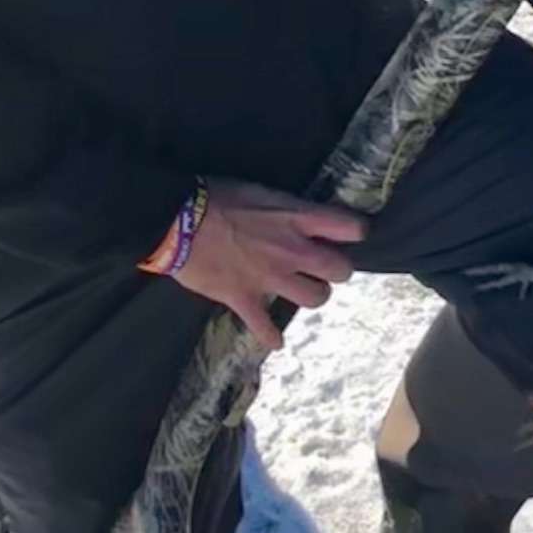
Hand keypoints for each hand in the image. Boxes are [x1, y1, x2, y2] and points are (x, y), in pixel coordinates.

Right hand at [171, 178, 366, 350]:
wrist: (177, 220)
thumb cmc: (215, 196)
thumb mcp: (260, 191)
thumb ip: (285, 209)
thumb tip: (298, 217)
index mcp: (296, 217)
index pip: (350, 227)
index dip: (355, 232)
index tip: (348, 234)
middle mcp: (292, 250)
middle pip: (340, 270)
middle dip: (337, 269)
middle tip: (324, 267)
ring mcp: (270, 278)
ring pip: (316, 298)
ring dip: (314, 296)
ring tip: (303, 291)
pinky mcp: (245, 299)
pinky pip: (266, 328)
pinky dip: (271, 336)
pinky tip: (274, 340)